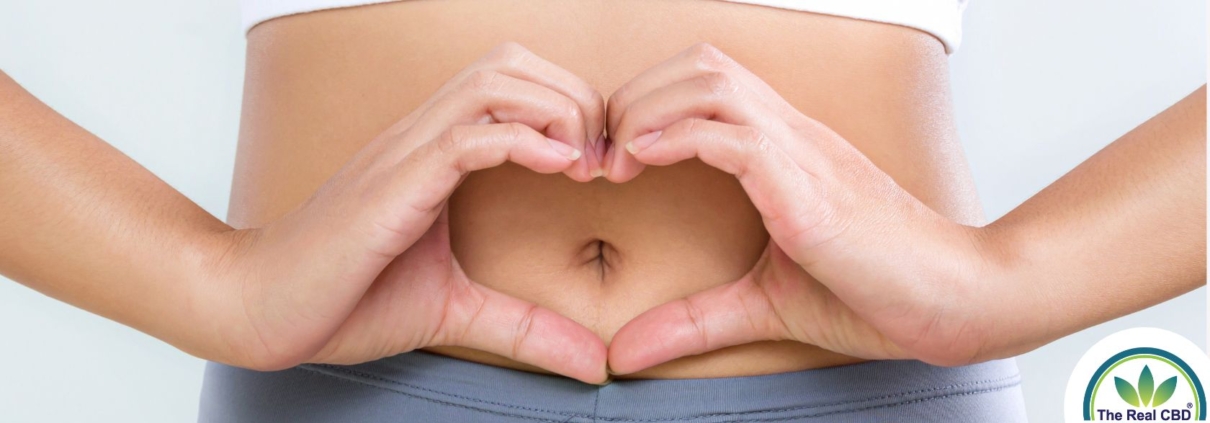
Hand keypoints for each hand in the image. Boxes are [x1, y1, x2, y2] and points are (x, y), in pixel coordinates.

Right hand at [205, 43, 608, 382]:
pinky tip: (559, 168)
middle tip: (604, 159)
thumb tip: (593, 363)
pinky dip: (521, 141)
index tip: (603, 164)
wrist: (261, 310)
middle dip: (574, 97)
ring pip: (492, 83)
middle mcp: (421, 138)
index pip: (514, 85)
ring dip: (555, 111)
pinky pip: (464, 136)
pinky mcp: (392, 185)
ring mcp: (404, 154)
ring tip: (584, 163)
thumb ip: (525, 326)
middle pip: (511, 64)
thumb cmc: (345, 300)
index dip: (570, 108)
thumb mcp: (456, 310)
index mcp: (436, 152)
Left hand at [604, 44, 993, 373]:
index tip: (611, 157)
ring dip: (647, 110)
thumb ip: (694, 320)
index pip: (706, 83)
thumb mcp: (762, 305)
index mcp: (784, 148)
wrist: (956, 302)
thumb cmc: (875, 293)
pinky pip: (735, 136)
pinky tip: (642, 162)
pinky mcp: (809, 189)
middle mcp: (792, 135)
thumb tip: (624, 351)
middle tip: (600, 153)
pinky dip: (677, 137)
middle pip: (700, 64)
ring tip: (616, 159)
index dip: (647, 103)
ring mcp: (802, 154)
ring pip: (711, 82)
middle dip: (635, 95)